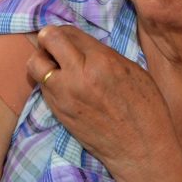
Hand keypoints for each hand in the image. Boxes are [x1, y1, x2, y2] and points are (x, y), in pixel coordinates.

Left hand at [27, 25, 175, 173]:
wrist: (141, 149)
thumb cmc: (146, 109)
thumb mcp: (133, 71)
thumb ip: (104, 55)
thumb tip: (83, 46)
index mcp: (102, 60)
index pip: (69, 32)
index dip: (66, 32)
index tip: (67, 38)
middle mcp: (78, 74)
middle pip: (47, 39)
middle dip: (48, 38)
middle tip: (53, 45)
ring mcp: (64, 94)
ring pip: (35, 64)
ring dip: (42, 60)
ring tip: (54, 66)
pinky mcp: (57, 111)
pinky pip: (42, 86)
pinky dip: (46, 81)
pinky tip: (60, 85)